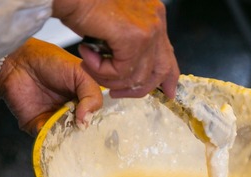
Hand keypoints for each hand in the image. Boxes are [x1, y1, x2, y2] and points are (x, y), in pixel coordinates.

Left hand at [0, 38, 102, 135]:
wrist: (18, 61)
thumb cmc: (50, 61)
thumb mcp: (81, 73)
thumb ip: (92, 96)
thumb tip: (87, 121)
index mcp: (86, 101)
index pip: (98, 118)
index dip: (101, 123)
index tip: (99, 125)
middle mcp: (73, 113)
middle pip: (84, 131)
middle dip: (85, 134)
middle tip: (83, 128)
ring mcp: (56, 120)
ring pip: (67, 138)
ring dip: (70, 138)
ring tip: (69, 128)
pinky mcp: (38, 126)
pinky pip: (48, 139)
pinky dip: (52, 138)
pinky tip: (55, 130)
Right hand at [52, 0, 179, 97]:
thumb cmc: (82, 3)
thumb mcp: (115, 25)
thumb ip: (131, 42)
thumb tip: (135, 68)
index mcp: (154, 16)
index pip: (168, 55)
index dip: (168, 78)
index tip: (167, 93)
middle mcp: (156, 21)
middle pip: (160, 70)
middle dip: (139, 88)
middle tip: (117, 94)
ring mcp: (148, 29)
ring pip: (137, 75)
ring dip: (110, 79)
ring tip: (91, 67)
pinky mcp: (134, 37)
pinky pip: (122, 71)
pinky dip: (102, 71)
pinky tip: (88, 57)